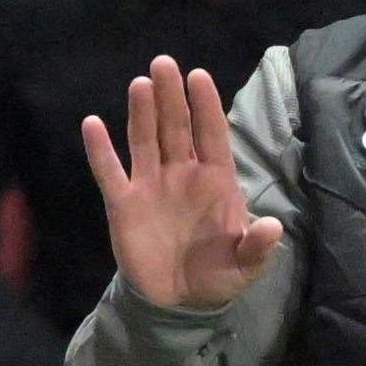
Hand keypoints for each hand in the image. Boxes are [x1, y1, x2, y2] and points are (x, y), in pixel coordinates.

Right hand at [81, 55, 281, 308]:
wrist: (181, 302)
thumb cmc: (219, 275)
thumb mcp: (247, 264)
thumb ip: (258, 245)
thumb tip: (273, 226)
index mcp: (216, 180)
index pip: (211, 134)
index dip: (205, 106)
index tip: (199, 76)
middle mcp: (182, 174)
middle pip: (176, 128)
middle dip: (171, 96)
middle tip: (164, 63)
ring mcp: (151, 186)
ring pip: (145, 140)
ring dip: (142, 112)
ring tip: (141, 83)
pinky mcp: (123, 204)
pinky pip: (109, 172)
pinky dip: (100, 150)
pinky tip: (92, 124)